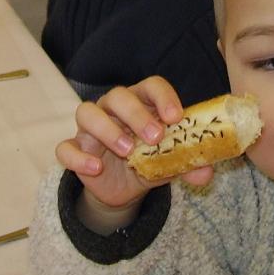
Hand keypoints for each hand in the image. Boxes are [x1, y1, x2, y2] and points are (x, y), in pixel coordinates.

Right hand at [56, 77, 213, 210]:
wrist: (123, 188)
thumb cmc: (148, 161)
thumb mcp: (170, 163)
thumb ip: (187, 164)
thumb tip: (206, 172)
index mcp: (141, 103)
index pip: (150, 86)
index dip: (163, 97)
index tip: (176, 117)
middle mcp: (113, 108)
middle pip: (118, 95)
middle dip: (136, 114)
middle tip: (155, 138)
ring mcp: (90, 127)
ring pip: (87, 112)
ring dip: (107, 129)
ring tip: (127, 151)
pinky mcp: (75, 149)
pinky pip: (66, 147)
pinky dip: (79, 157)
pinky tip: (96, 168)